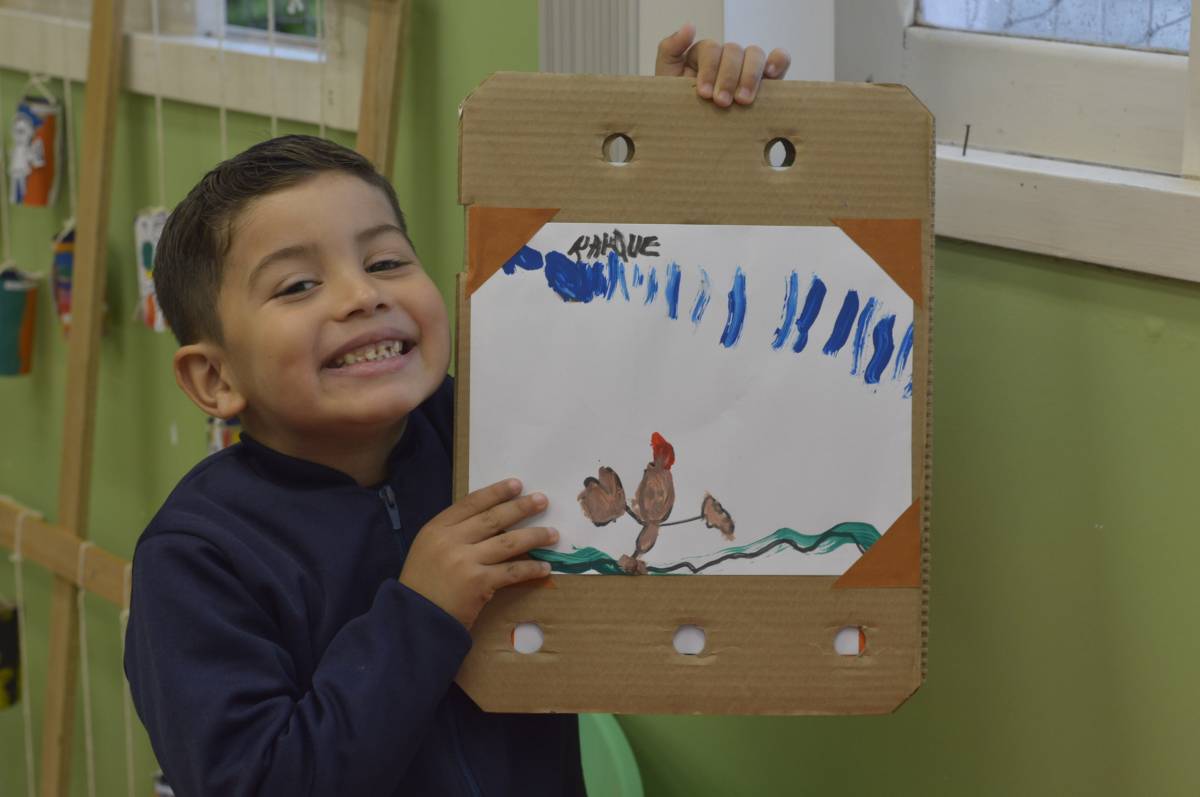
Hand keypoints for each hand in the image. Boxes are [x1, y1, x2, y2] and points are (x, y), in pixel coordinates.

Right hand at [399, 479, 556, 628]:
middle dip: (521, 507)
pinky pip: (512, 572)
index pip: (471, 502)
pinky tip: (544, 567)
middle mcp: (450, 540)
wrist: (413, 621)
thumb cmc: (421, 586)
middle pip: (493, 518)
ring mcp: (465, 561)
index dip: (496, 492)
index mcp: (436, 528)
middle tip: (543, 500)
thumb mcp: (428, 550)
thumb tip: (492, 523)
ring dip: (534, 536)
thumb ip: (453, 535)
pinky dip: (531, 569)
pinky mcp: (478, 583)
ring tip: (553, 533)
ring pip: (508, 542)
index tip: (517, 484)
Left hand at [655, 23, 790, 106]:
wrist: (689, 132)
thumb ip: (670, 49)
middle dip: (728, 77)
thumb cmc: (677, 106)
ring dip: (750, 76)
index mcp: (705, 55)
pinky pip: (780, 60)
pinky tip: (772, 76)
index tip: (704, 94)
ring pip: (755, 55)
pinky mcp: (767, 80)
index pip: (711, 50)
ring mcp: (748, 67)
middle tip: (722, 102)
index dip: (709, 69)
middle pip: (734, 51)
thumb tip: (689, 26)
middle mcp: (727, 58)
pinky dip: (779, 62)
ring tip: (743, 101)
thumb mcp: (665, 77)